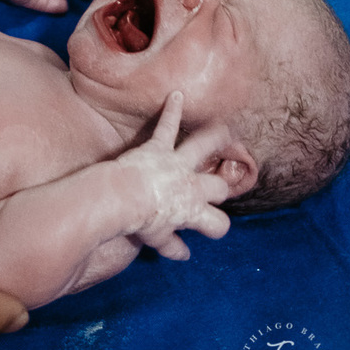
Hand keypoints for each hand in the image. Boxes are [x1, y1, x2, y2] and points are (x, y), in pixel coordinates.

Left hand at [114, 92, 231, 258]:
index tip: (211, 228)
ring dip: (215, 137)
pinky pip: (167, 126)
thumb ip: (172, 245)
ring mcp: (176, 163)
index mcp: (194, 212)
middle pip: (219, 187)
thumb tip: (184, 255)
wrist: (123, 197)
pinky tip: (175, 94)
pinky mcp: (159, 147)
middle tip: (221, 186)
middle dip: (221, 188)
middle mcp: (192, 186)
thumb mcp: (157, 240)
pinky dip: (171, 109)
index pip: (219, 224)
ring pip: (202, 148)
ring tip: (226, 129)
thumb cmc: (138, 221)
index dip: (216, 228)